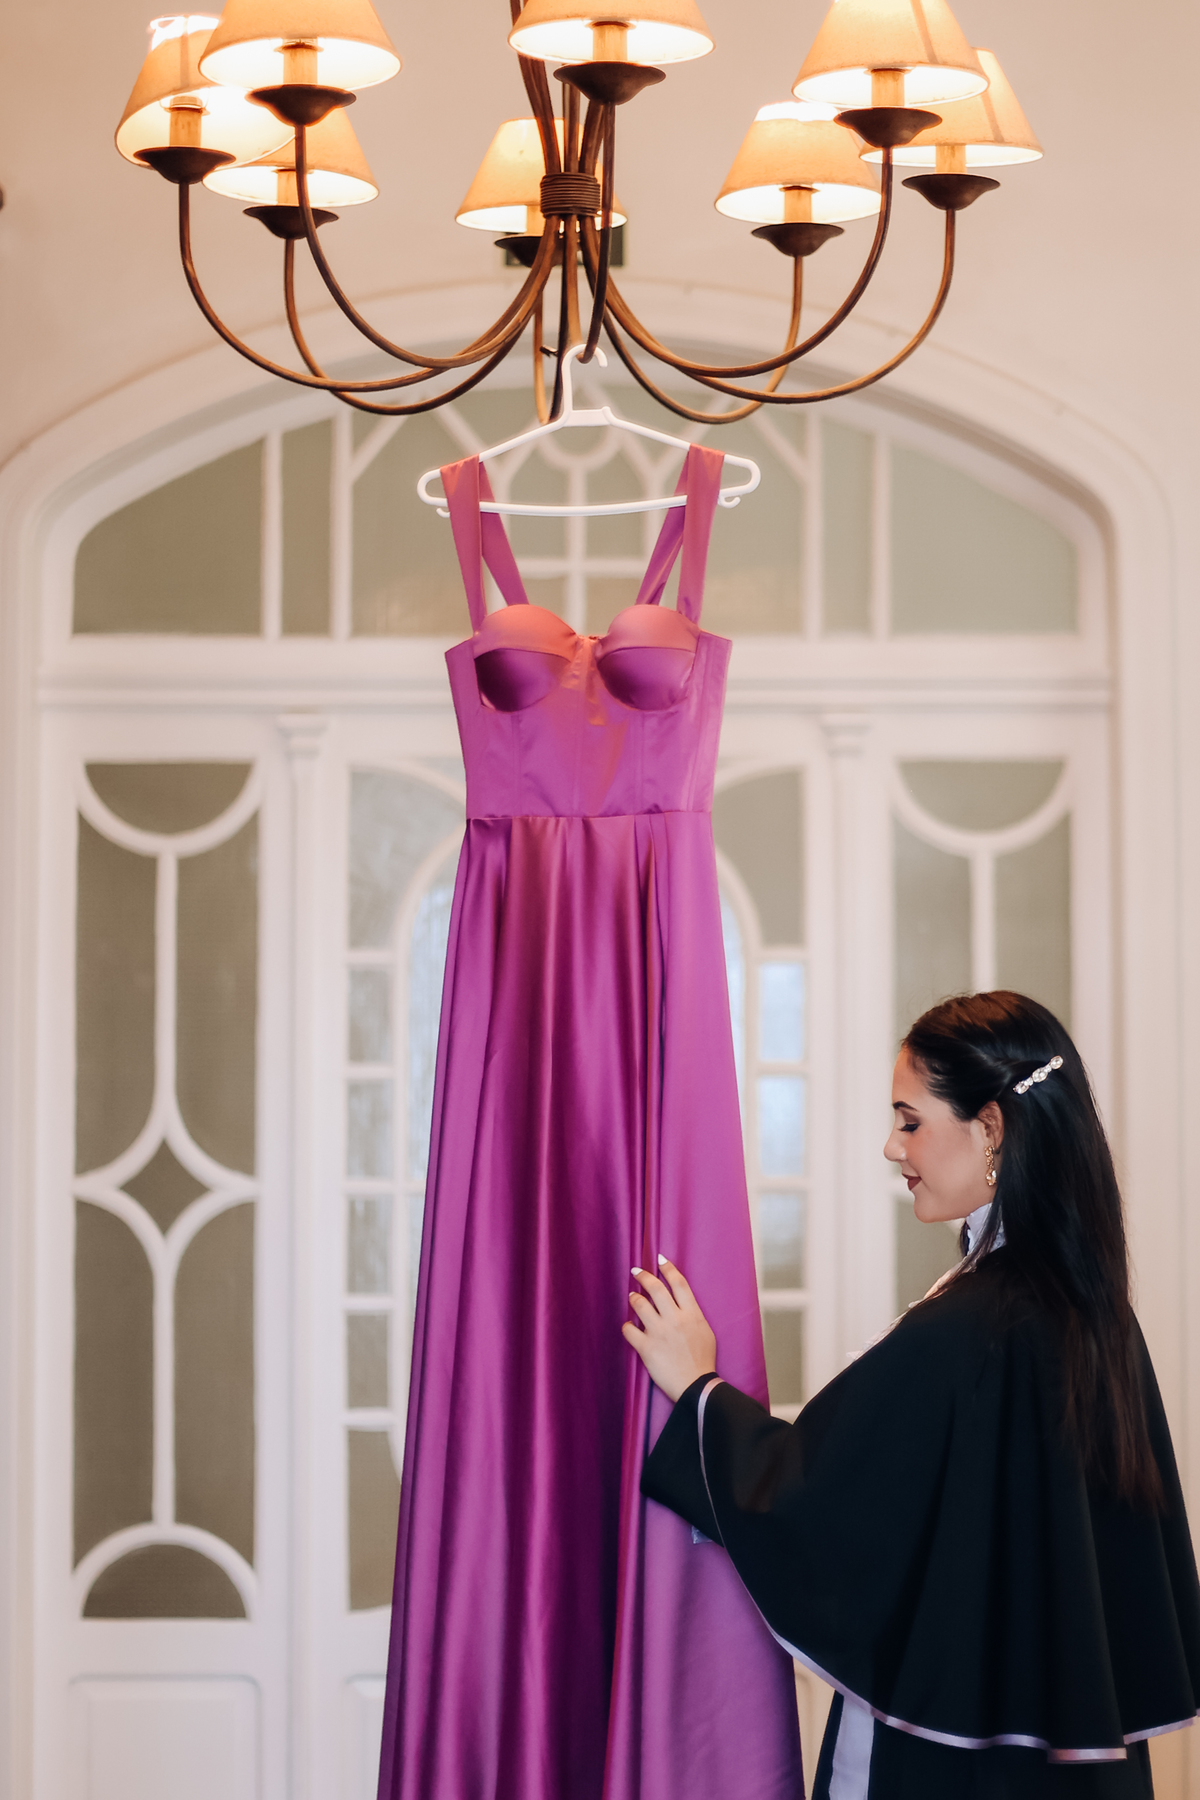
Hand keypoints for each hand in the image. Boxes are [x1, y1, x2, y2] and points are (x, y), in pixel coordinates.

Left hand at [621, 1257, 716, 1402]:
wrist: (697, 1386)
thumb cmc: (703, 1360)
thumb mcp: (705, 1331)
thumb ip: (692, 1314)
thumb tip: (680, 1304)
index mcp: (692, 1314)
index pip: (679, 1283)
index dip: (668, 1268)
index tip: (660, 1259)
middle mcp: (675, 1319)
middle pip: (656, 1288)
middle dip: (643, 1276)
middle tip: (636, 1271)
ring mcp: (659, 1332)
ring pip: (639, 1304)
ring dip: (634, 1298)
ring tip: (632, 1297)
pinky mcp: (647, 1347)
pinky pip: (629, 1330)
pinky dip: (627, 1326)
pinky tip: (629, 1326)